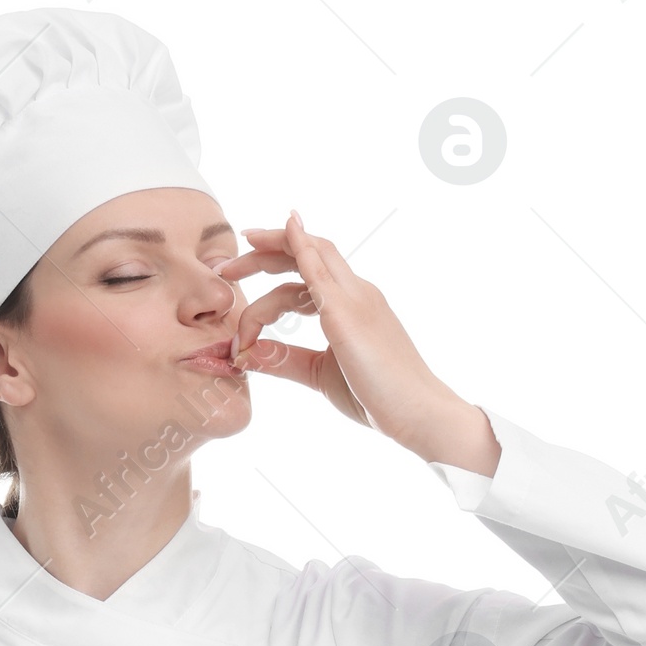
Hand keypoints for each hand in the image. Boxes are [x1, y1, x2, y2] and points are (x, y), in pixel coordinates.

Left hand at [223, 213, 498, 473]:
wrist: (418, 413)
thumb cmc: (379, 397)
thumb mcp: (319, 375)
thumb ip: (284, 361)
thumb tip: (245, 354)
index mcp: (353, 306)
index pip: (310, 271)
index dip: (277, 266)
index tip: (244, 275)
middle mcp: (356, 293)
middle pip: (308, 252)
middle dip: (264, 252)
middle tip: (226, 267)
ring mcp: (354, 298)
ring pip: (308, 255)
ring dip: (266, 254)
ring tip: (230, 269)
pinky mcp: (347, 312)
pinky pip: (318, 270)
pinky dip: (298, 246)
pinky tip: (283, 231)